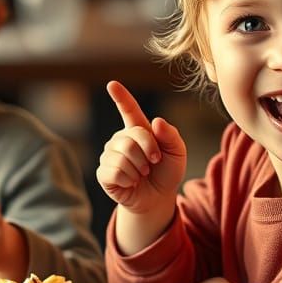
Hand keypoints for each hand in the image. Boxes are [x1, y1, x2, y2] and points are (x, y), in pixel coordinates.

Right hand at [96, 80, 186, 215]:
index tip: (112, 84)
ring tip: (142, 173)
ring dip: (140, 168)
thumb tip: (156, 121)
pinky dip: (129, 179)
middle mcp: (120, 139)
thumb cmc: (166, 172)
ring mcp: (109, 155)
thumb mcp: (178, 153)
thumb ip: (171, 136)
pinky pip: (116, 171)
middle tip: (154, 163)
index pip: (128, 109)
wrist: (157, 198)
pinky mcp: (103, 172)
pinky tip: (131, 182)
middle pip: (132, 137)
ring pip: (124, 155)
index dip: (121, 96)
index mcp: (138, 130)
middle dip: (149, 151)